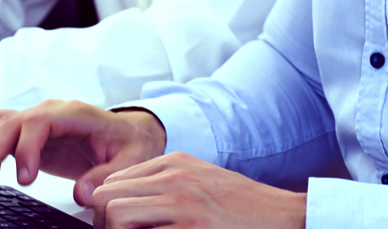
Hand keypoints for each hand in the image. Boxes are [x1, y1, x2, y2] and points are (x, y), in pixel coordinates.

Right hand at [0, 101, 166, 205]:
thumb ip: (106, 176)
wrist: (127, 134)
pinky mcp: (25, 133)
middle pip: (9, 121)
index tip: (25, 180)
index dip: (27, 147)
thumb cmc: (128, 144)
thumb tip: (81, 193)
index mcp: (74, 114)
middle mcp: (49, 112)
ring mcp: (34, 120)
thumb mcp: (130, 161)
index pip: (39, 121)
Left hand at [89, 152, 305, 228]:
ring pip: (115, 215)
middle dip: (103, 223)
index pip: (113, 180)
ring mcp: (182, 205)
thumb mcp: (200, 181)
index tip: (111, 227)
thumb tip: (120, 203)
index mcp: (174, 164)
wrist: (285, 218)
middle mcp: (174, 179)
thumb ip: (163, 185)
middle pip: (105, 196)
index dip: (105, 209)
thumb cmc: (244, 207)